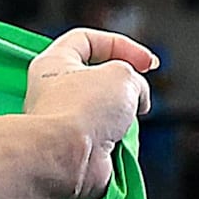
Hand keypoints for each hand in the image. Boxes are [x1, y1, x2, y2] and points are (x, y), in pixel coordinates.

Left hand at [24, 27, 156, 198]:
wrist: (65, 158)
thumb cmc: (80, 111)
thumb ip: (135, 76)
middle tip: (136, 92)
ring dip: (123, 116)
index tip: (145, 62)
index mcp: (54, 63)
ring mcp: (63, 122)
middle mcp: (53, 92)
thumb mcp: (124, 75)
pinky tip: (117, 142)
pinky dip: (118, 141)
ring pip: (105, 111)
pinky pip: (105, 139)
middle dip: (125, 86)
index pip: (87, 40)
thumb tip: (136, 97)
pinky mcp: (75, 148)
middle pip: (99, 79)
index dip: (121, 45)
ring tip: (121, 120)